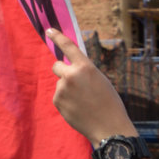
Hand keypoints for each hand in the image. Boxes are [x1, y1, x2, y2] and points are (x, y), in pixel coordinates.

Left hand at [49, 28, 133, 143]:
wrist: (109, 127)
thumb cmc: (109, 103)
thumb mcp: (100, 81)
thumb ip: (84, 72)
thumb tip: (68, 68)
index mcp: (86, 67)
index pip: (68, 47)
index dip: (58, 37)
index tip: (49, 30)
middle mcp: (71, 75)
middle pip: (56, 65)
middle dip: (62, 70)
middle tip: (75, 81)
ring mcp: (62, 88)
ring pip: (60, 83)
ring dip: (68, 89)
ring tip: (84, 101)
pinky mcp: (57, 100)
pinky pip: (59, 96)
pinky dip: (66, 100)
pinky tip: (79, 108)